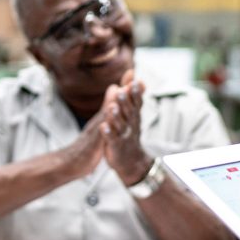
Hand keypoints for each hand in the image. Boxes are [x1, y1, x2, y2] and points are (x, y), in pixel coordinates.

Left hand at [100, 70, 151, 185]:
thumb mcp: (132, 114)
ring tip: (112, 107)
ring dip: (116, 116)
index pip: (136, 102)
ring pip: (120, 124)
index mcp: (133, 116)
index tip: (136, 81)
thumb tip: (135, 78)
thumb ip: (131, 96)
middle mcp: (130, 124)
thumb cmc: (129, 133)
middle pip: (129, 111)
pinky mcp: (115, 146)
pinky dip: (108, 133)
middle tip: (123, 90)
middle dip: (126, 101)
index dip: (136, 92)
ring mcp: (123, 135)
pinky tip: (103, 126)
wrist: (131, 161)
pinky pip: (112, 139)